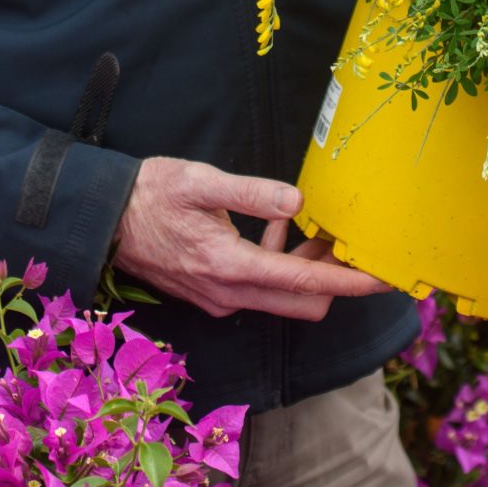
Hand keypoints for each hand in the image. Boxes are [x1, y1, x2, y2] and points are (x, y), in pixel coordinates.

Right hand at [111, 156, 395, 319]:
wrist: (104, 221)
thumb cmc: (150, 195)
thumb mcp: (200, 182)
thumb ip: (252, 193)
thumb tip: (298, 203)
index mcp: (230, 267)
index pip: (305, 285)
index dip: (350, 282)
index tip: (383, 279)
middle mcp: (229, 293)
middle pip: (302, 304)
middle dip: (333, 279)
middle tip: (348, 243)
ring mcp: (220, 299)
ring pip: (282, 298)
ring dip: (304, 270)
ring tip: (316, 230)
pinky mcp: (212, 295)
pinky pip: (260, 291)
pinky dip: (277, 266)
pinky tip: (275, 230)